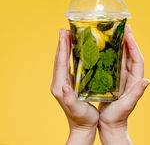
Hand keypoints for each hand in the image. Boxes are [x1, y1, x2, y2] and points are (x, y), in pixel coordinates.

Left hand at [51, 29, 98, 144]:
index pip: (61, 63)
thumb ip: (70, 99)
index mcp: (60, 87)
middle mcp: (59, 83)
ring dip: (65, 47)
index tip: (64, 33)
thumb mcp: (77, 110)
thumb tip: (64, 87)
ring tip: (69, 35)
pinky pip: (68, 65)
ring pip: (63, 61)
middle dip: (62, 43)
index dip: (62, 47)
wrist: (82, 128)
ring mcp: (63, 82)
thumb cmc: (83, 119)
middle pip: (60, 59)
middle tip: (65, 29)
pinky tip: (75, 49)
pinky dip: (69, 54)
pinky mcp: (68, 83)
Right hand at [98, 25, 149, 144]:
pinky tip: (103, 48)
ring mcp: (121, 77)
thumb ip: (136, 93)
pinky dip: (110, 54)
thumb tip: (147, 81)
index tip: (128, 33)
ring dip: (118, 45)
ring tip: (112, 32)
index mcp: (135, 80)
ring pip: (121, 57)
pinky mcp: (113, 79)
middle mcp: (129, 76)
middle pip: (130, 54)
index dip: (133, 45)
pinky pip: (113, 63)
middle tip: (122, 26)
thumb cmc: (118, 117)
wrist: (110, 125)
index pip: (137, 59)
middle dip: (127, 40)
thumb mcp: (127, 105)